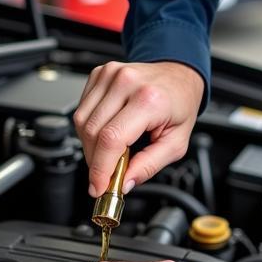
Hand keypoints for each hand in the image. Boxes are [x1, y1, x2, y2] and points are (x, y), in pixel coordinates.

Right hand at [73, 61, 203, 196]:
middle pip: (92, 132)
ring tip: (110, 151)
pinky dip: (89, 127)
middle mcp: (127, 82)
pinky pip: (82, 108)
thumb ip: (149, 166)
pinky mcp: (100, 74)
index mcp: (149, 99)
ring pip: (82, 121)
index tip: (97, 187)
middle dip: (95, 161)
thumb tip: (124, 183)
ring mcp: (111, 75)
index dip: (100, 168)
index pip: (112, 139)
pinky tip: (106, 130)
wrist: (178, 75)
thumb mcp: (176, 143)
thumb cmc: (179, 105)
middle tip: (108, 173)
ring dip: (90, 145)